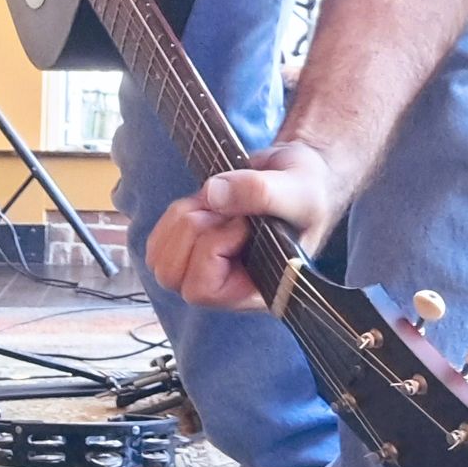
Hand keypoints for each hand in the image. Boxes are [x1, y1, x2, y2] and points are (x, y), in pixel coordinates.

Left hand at [146, 139, 345, 310]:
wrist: (299, 175)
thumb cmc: (309, 191)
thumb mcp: (298, 192)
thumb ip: (261, 193)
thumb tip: (213, 194)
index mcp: (257, 291)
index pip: (203, 290)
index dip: (212, 249)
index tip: (242, 223)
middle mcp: (229, 287)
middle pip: (172, 276)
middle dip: (194, 231)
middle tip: (226, 211)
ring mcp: (205, 269)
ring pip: (160, 259)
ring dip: (184, 219)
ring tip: (221, 207)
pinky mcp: (191, 248)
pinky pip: (158, 240)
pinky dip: (176, 213)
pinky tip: (208, 205)